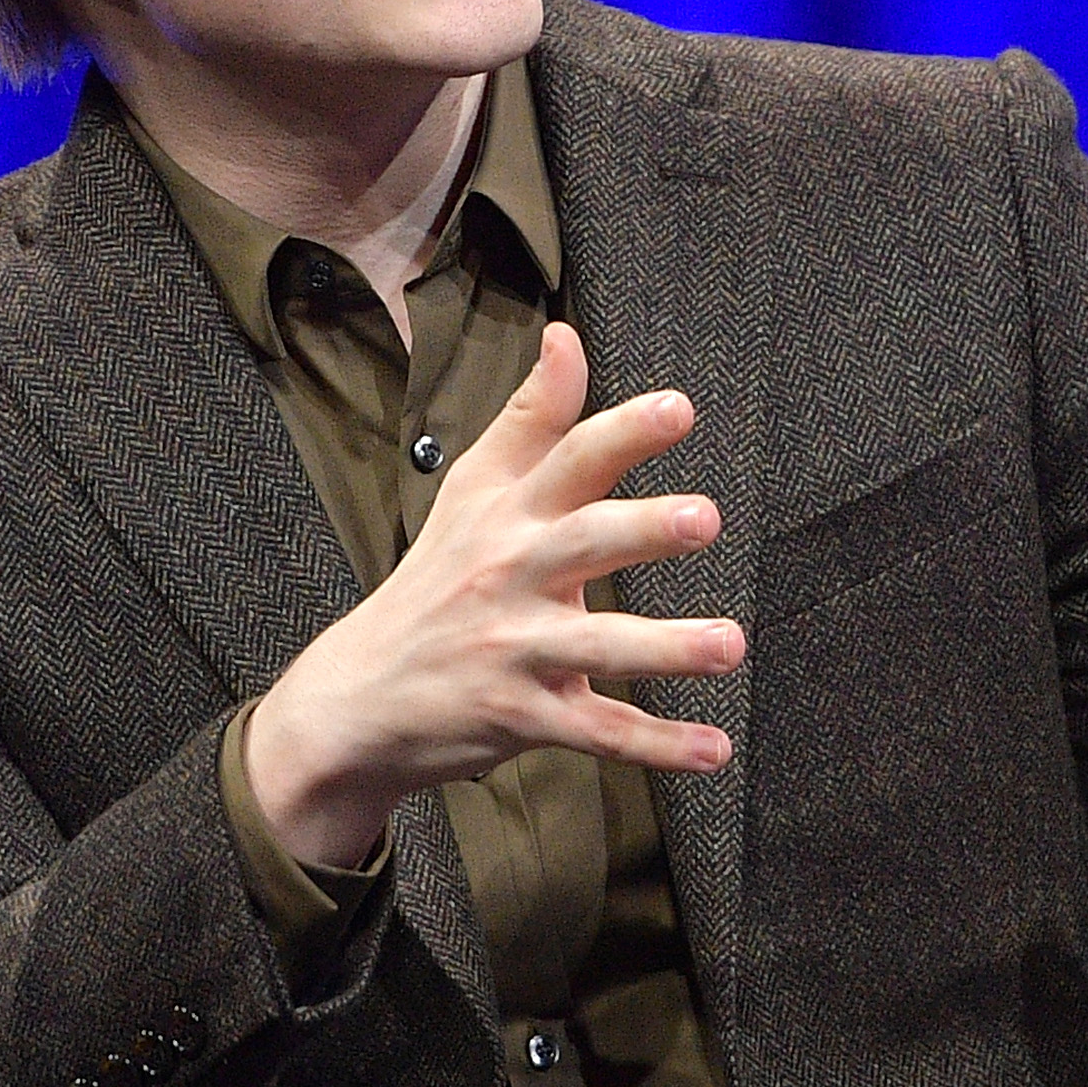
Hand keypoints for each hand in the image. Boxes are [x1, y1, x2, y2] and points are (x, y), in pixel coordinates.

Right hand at [242, 322, 745, 863]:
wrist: (358, 695)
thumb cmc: (437, 581)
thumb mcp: (473, 492)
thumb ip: (532, 419)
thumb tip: (568, 337)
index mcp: (507, 514)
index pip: (566, 460)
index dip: (621, 431)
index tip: (679, 408)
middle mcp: (510, 574)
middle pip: (583, 542)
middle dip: (644, 529)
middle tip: (707, 518)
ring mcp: (514, 648)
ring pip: (597, 646)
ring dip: (667, 648)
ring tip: (730, 645)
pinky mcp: (523, 715)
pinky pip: (597, 731)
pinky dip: (657, 746)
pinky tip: (713, 748)